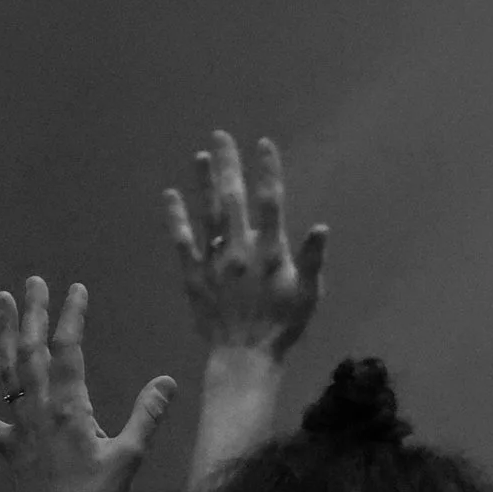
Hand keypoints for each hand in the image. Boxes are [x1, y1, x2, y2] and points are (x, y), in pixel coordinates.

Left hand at [0, 277, 175, 491]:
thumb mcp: (129, 457)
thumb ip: (146, 415)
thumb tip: (166, 381)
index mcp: (69, 407)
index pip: (69, 349)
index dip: (71, 315)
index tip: (76, 288)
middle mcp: (39, 409)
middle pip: (31, 350)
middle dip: (32, 313)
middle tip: (33, 281)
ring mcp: (18, 427)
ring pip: (6, 372)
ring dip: (3, 335)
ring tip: (0, 301)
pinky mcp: (8, 448)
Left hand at [163, 131, 327, 366]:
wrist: (244, 355)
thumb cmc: (282, 325)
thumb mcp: (308, 295)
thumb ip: (313, 260)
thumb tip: (321, 227)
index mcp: (270, 250)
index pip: (270, 201)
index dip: (268, 170)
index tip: (263, 143)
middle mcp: (240, 248)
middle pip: (233, 198)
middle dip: (229, 164)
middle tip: (221, 136)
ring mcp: (214, 259)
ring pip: (208, 213)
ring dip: (204, 182)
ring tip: (199, 156)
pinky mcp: (194, 274)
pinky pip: (182, 241)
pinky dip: (176, 217)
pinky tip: (170, 196)